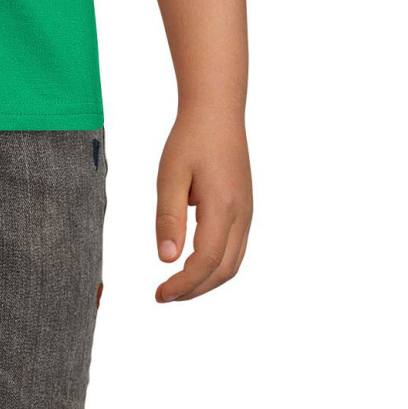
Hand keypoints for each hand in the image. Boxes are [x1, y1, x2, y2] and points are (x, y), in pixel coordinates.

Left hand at [154, 107, 251, 301]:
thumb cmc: (190, 139)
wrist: (217, 112)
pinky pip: (235, 248)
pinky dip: (216, 265)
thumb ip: (168, 218)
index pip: (206, 261)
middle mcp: (241, 215)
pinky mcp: (244, 208)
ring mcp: (247, 213)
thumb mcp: (170, 175)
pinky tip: (194, 262)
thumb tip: (167, 259)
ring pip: (233, 262)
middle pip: (224, 270)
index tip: (160, 294)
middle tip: (165, 295)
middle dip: (195, 289)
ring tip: (177, 286)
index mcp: (223, 208)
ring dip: (207, 280)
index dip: (184, 284)